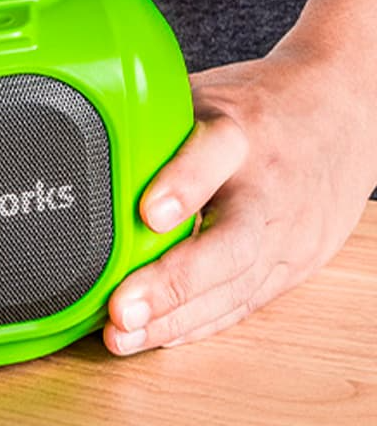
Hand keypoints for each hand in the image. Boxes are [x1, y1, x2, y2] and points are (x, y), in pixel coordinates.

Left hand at [104, 45, 373, 352]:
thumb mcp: (209, 93)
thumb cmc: (259, 104)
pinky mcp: (294, 262)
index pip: (213, 153)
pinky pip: (244, 301)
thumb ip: (159, 122)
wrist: (342, 114)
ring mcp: (286, 231)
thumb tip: (87, 141)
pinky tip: (160, 335)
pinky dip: (200, 322)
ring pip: (234, 286)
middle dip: (173, 281)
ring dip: (176, 318)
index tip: (148, 213)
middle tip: (122, 307)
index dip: (183, 183)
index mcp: (240, 131)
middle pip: (230, 242)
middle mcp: (266, 186)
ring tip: (124, 336)